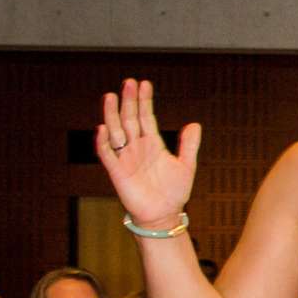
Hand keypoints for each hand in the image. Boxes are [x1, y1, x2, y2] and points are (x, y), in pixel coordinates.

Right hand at [96, 78, 201, 227]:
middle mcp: (136, 147)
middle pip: (130, 119)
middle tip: (129, 82)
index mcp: (152, 143)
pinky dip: (104, 142)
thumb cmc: (174, 192)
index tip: (144, 84)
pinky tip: (103, 128)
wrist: (164, 215)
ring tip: (111, 96)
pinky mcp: (117, 172)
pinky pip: (107, 155)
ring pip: (116, 131)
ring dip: (112, 115)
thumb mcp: (186, 165)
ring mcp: (125, 158)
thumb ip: (189, 145)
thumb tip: (194, 124)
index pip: (146, 117)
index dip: (145, 101)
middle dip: (129, 101)